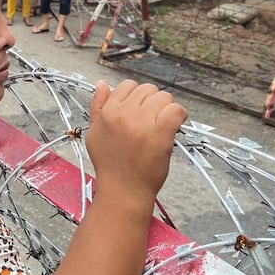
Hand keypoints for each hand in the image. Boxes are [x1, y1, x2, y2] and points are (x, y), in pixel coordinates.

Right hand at [86, 80, 186, 202]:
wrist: (122, 191)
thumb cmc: (110, 165)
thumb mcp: (95, 133)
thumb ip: (98, 107)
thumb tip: (103, 84)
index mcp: (107, 113)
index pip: (127, 86)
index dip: (136, 97)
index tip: (140, 112)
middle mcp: (123, 114)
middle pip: (148, 90)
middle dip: (153, 102)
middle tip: (153, 120)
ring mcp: (142, 124)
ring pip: (164, 97)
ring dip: (166, 108)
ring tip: (163, 124)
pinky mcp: (160, 135)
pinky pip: (175, 110)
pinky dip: (179, 114)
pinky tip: (175, 124)